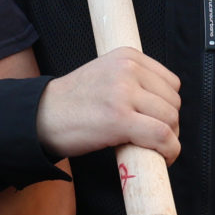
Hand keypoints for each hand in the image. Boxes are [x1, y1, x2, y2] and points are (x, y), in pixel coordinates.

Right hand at [36, 48, 180, 162]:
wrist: (41, 116)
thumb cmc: (72, 102)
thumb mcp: (105, 75)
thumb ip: (133, 81)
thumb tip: (163, 107)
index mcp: (127, 56)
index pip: (171, 82)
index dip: (169, 107)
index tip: (159, 122)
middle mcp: (128, 69)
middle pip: (173, 102)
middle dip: (170, 125)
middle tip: (154, 140)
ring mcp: (124, 92)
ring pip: (170, 119)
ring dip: (169, 140)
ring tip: (152, 149)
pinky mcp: (120, 118)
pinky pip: (161, 136)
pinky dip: (169, 151)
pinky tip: (162, 158)